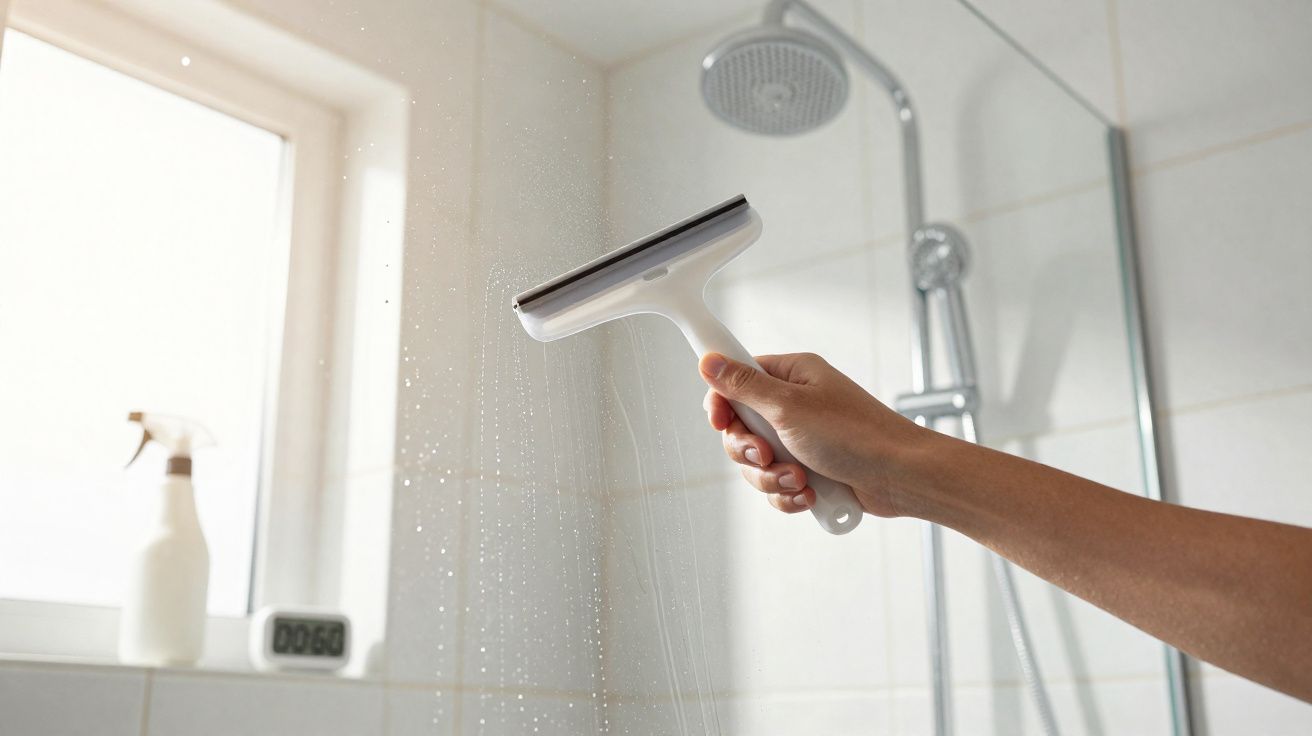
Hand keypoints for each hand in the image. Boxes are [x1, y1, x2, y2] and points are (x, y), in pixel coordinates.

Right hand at [699, 352, 928, 517]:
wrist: (900, 477)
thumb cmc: (855, 434)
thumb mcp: (789, 406)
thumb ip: (744, 386)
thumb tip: (709, 360)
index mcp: (791, 376)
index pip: (738, 380)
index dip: (722, 403)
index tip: (719, 421)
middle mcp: (795, 405)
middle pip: (741, 428)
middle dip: (750, 452)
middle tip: (767, 456)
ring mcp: (803, 439)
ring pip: (758, 463)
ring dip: (772, 478)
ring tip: (800, 480)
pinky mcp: (811, 470)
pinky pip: (778, 485)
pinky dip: (789, 494)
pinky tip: (810, 495)